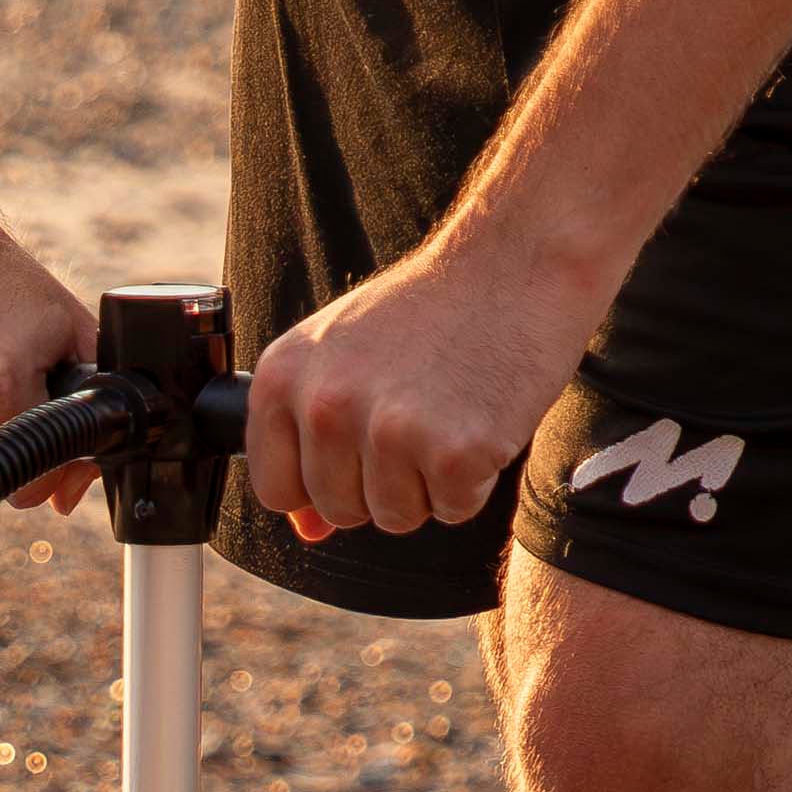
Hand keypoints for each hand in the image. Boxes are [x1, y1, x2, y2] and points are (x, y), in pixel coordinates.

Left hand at [243, 238, 606, 541]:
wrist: (516, 260)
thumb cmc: (430, 310)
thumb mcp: (344, 356)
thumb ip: (310, 439)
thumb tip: (307, 531)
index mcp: (283, 376)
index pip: (276, 488)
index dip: (319, 484)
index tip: (355, 450)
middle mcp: (325, 406)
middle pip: (337, 510)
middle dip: (379, 483)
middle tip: (417, 414)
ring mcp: (388, 431)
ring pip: (394, 517)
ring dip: (428, 483)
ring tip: (447, 411)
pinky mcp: (452, 453)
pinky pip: (453, 509)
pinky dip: (475, 481)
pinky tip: (480, 419)